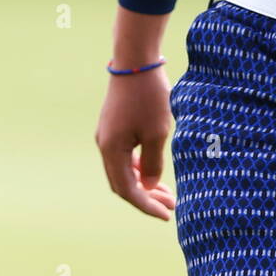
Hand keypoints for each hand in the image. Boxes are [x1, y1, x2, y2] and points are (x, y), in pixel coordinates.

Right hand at [95, 67, 176, 218]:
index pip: (128, 190)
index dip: (147, 206)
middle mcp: (104, 145)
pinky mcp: (113, 126)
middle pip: (123, 184)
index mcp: (112, 151)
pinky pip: (124, 156)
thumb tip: (148, 187)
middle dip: (146, 198)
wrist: (135, 60)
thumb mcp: (157, 132)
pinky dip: (138, 167)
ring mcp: (107, 136)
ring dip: (144, 183)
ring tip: (167, 193)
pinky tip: (154, 171)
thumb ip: (153, 163)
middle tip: (171, 207)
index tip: (167, 215)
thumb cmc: (149, 96)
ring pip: (123, 170)